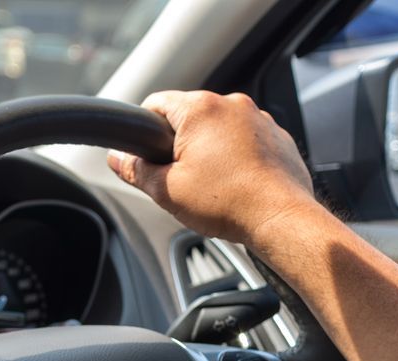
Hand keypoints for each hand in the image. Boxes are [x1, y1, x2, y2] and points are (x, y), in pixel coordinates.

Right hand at [108, 90, 317, 245]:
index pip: (156, 104)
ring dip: (209, 150)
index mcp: (199, 109)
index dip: (144, 130)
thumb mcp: (167, 190)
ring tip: (211, 185)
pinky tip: (235, 183)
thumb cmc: (228, 203)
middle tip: (180, 178)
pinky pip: (245, 139)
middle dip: (179, 144)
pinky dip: (236, 156)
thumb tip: (117, 159)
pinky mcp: (277, 135)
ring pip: (218, 128)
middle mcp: (231, 104)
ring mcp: (259, 118)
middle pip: (189, 116)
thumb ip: (136, 170)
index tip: (147, 154)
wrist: (280, 219)